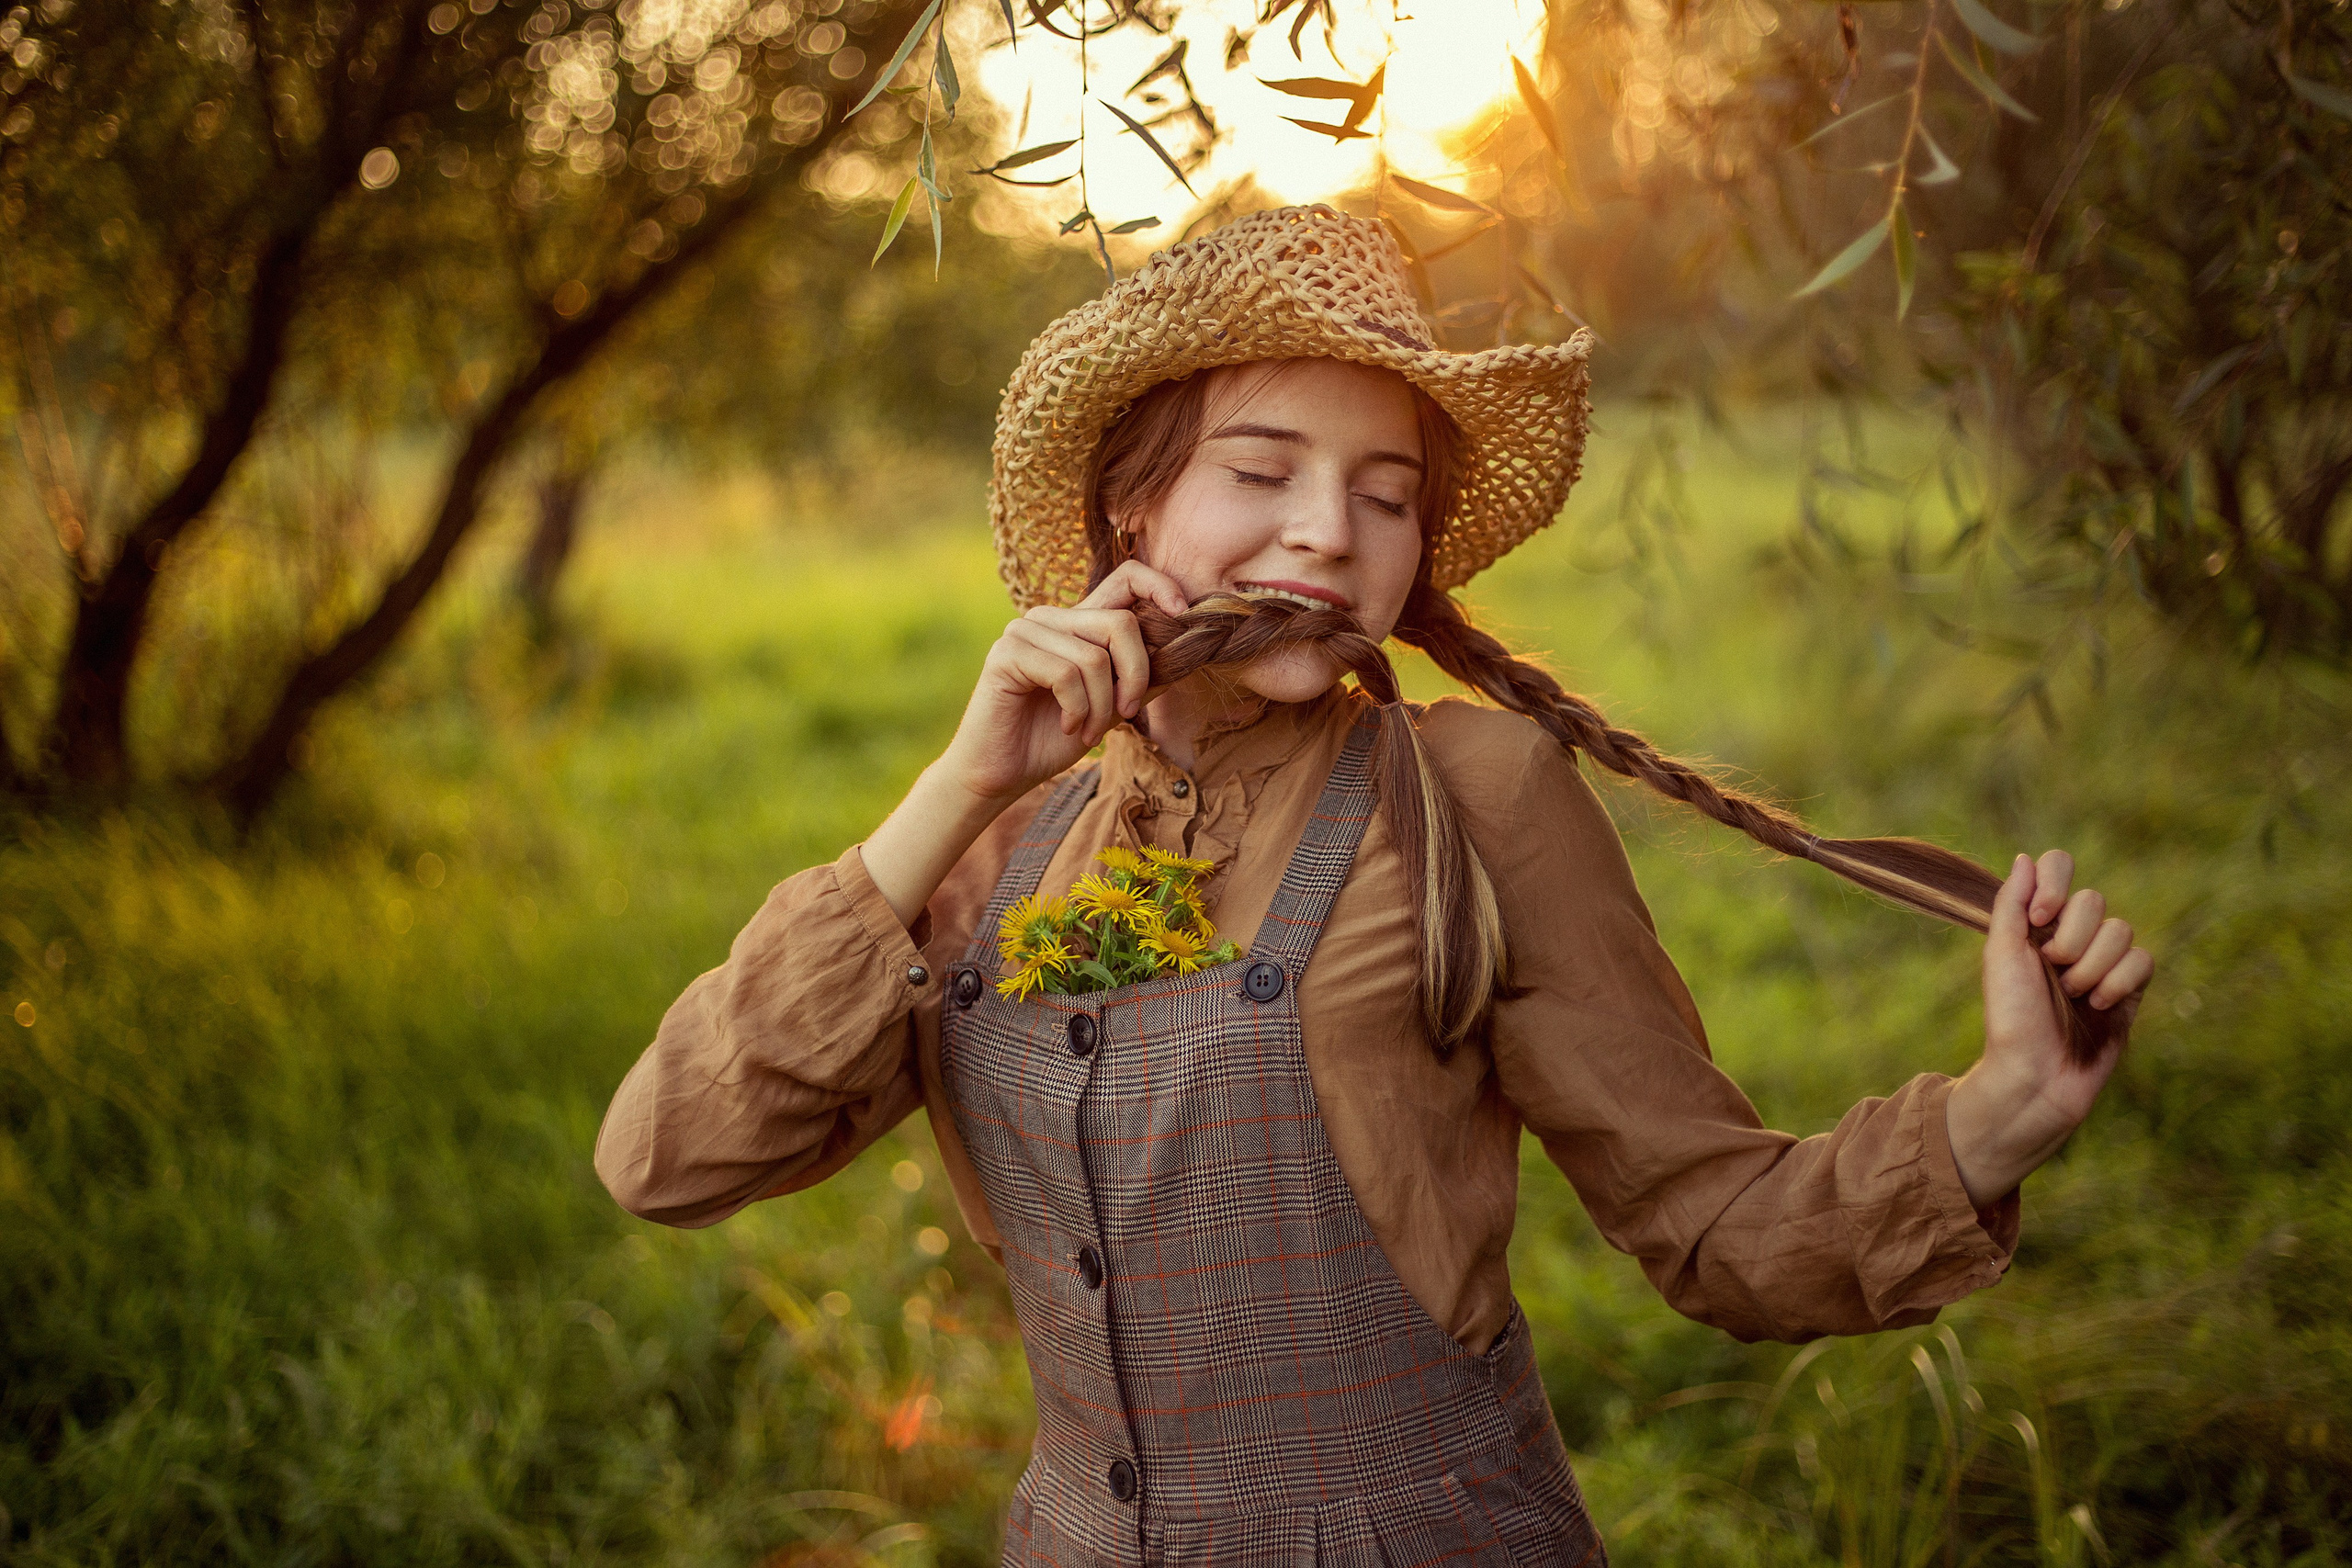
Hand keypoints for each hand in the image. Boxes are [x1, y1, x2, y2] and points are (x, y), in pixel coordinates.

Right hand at [934, 560, 1191, 806]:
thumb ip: (1141, 678)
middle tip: (1127, 713)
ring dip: (1101, 707)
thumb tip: (1185, 653)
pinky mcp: (1007, 653)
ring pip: (1095, 657)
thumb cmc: (1054, 740)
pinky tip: (1067, 726)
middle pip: (1121, 623)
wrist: (1002, 774)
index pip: (1126, 579)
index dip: (1160, 586)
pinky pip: (1066, 674)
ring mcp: (1025, 631)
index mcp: (1077, 623)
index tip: (1183, 614)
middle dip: (1135, 675)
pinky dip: (1077, 710)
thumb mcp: (1111, 707)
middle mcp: (1050, 618)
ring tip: (1088, 731)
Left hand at [1946, 850, 2153, 1208]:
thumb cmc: (2010, 1019)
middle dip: (2070, 938)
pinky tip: (2099, 1006)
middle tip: (2052, 970)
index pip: (2058, 868)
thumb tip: (2026, 858)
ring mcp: (2103, 963)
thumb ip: (2012, 904)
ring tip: (2074, 996)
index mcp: (2036, 924)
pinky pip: (2143, 960)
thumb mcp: (2001, 956)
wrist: (2035, 1077)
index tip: (2039, 916)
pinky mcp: (2129, 991)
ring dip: (2093, 966)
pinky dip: (2119, 982)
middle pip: (2094, 901)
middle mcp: (2071, 938)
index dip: (2055, 884)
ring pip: (2121, 930)